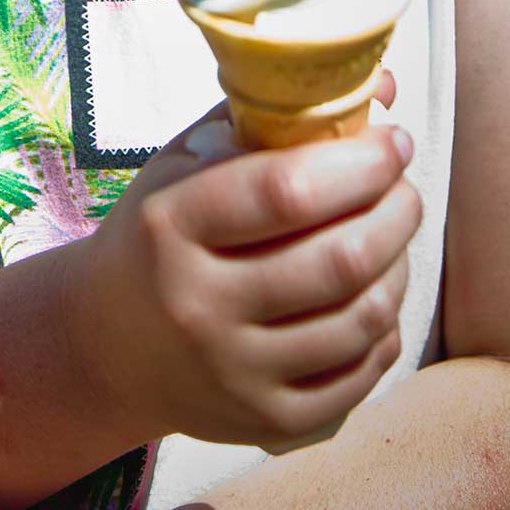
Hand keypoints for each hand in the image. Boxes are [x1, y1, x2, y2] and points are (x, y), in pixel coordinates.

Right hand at [73, 79, 420, 449]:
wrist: (104, 346)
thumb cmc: (160, 233)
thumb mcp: (187, 164)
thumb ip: (270, 118)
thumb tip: (383, 86)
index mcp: (171, 226)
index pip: (287, 191)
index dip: (360, 162)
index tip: (392, 140)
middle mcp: (198, 307)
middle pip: (339, 258)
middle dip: (396, 210)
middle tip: (404, 186)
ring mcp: (233, 374)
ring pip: (361, 318)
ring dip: (400, 264)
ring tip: (394, 233)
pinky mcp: (265, 424)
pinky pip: (360, 375)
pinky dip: (385, 328)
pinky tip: (377, 293)